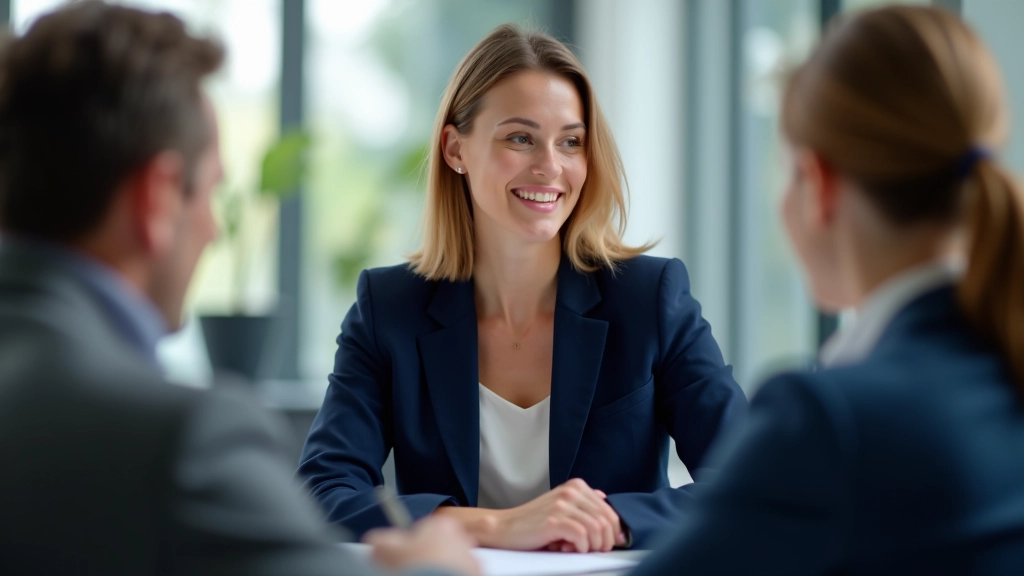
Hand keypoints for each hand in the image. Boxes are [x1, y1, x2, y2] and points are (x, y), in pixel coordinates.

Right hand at [365, 516, 480, 575]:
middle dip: (427, 558)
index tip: (404, 558)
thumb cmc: (416, 567)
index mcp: (441, 525)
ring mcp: (472, 558)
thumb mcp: (386, 550)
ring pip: (451, 563)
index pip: (423, 531)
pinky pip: (461, 574)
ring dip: (440, 570)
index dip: (410, 546)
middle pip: (439, 546)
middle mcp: (461, 538)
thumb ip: (379, 540)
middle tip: (414, 571)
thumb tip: (374, 540)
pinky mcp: (478, 575)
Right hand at [491, 479, 624, 552]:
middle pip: (606, 520)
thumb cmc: (534, 522)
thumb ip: (583, 502)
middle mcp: (571, 491)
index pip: (609, 510)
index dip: (614, 530)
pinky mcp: (554, 520)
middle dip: (605, 540)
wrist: (505, 527)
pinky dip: (581, 547)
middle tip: (595, 551)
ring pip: (597, 529)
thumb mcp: (561, 506)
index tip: (609, 543)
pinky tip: (569, 548)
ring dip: (592, 545)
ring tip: (578, 549)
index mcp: (576, 486)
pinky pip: (582, 536)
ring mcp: (562, 505)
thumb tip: (606, 501)